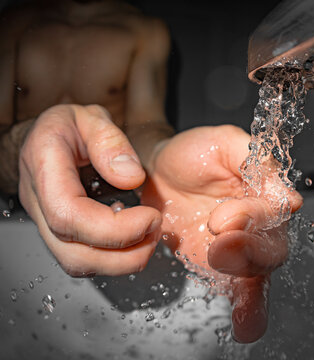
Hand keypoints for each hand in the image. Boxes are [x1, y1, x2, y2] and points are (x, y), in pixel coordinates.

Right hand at [18, 104, 161, 275]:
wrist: (49, 137)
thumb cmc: (68, 127)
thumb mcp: (91, 118)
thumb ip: (110, 142)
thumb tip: (132, 177)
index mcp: (44, 167)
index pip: (68, 214)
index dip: (113, 227)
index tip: (150, 216)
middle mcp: (39, 202)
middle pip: (72, 252)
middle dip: (123, 253)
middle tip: (155, 231)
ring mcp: (46, 223)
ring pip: (76, 263)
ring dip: (121, 261)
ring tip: (149, 237)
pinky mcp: (60, 234)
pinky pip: (82, 259)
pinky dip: (113, 258)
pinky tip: (134, 238)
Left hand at [141, 125, 302, 342]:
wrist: (160, 173)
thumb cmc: (194, 154)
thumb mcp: (224, 142)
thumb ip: (256, 159)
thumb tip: (289, 197)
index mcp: (264, 192)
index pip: (273, 211)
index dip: (253, 217)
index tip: (222, 218)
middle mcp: (259, 224)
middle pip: (273, 248)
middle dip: (249, 253)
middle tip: (219, 248)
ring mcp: (242, 248)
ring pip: (260, 273)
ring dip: (251, 289)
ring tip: (242, 308)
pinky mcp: (222, 267)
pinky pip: (243, 292)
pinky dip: (249, 310)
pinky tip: (246, 327)